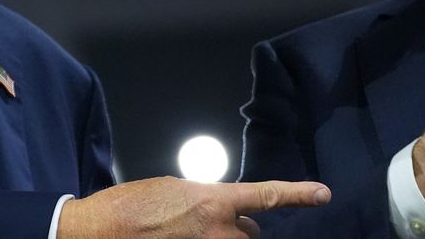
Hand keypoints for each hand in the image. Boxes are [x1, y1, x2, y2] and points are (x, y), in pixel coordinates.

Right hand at [57, 176, 330, 238]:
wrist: (101, 231)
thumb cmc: (133, 205)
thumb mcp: (176, 191)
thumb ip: (209, 202)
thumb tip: (223, 213)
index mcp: (213, 202)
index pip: (266, 196)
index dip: (298, 194)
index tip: (323, 194)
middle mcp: (217, 232)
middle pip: (251, 236)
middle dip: (238, 231)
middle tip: (207, 226)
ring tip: (189, 234)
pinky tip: (181, 238)